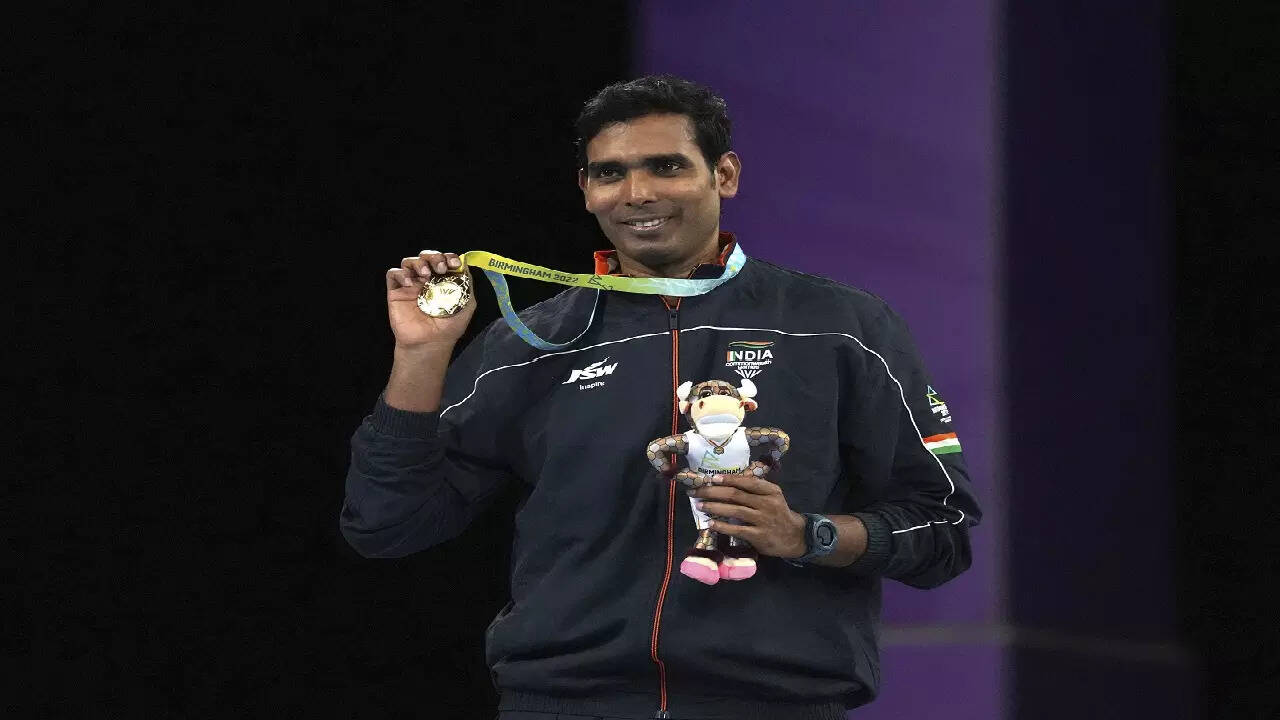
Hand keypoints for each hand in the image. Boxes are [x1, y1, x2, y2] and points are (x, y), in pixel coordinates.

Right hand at [385, 250, 475, 347]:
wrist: (430, 343)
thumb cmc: (449, 326)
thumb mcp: (467, 304)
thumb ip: (466, 284)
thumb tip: (464, 264)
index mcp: (442, 280)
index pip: (443, 260)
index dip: (448, 257)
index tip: (453, 263)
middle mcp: (426, 280)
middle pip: (426, 256)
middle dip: (434, 257)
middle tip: (440, 268)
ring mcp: (410, 285)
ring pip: (409, 262)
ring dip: (418, 263)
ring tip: (425, 275)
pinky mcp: (396, 292)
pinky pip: (393, 274)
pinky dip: (401, 274)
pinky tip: (410, 283)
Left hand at [689, 472, 806, 558]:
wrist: (794, 537)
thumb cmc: (778, 513)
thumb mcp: (773, 496)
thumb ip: (755, 489)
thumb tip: (727, 481)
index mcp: (770, 490)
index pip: (746, 482)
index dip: (728, 479)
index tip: (712, 478)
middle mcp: (767, 503)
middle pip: (736, 495)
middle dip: (713, 492)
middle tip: (697, 492)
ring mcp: (763, 520)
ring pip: (734, 510)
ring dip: (714, 507)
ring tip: (700, 506)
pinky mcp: (759, 536)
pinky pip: (737, 529)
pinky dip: (722, 526)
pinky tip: (711, 523)